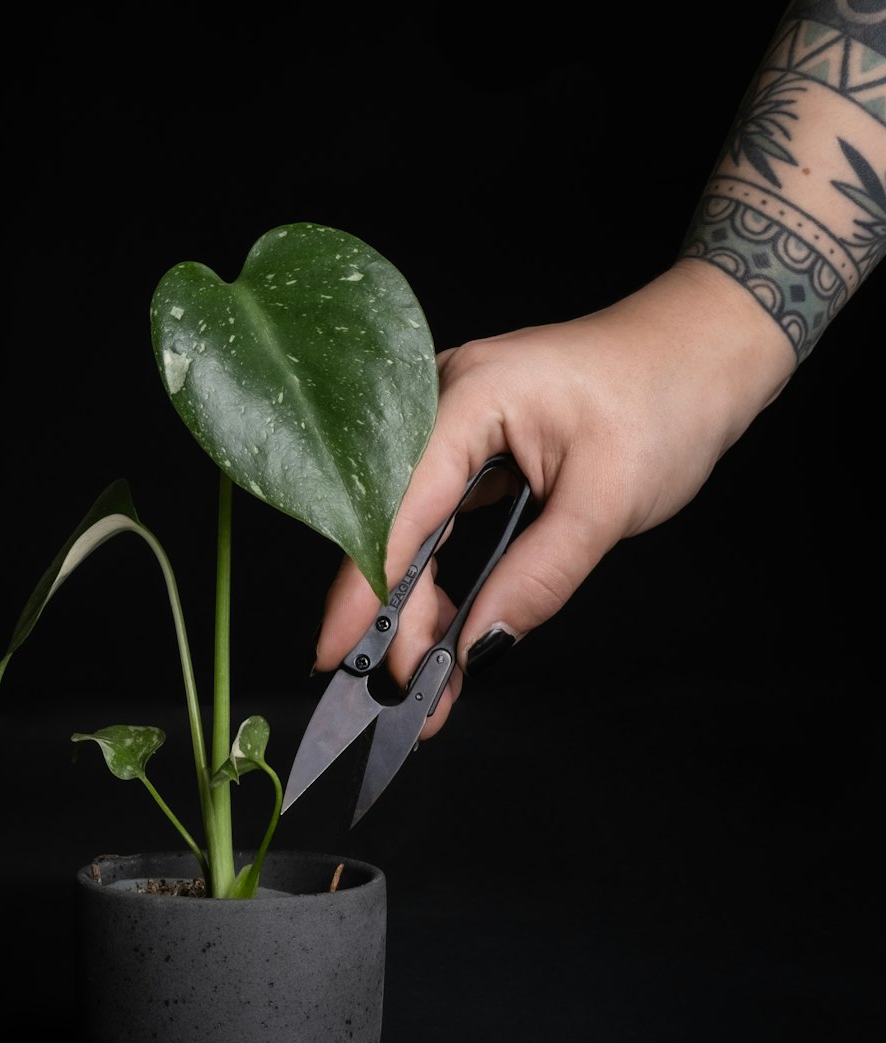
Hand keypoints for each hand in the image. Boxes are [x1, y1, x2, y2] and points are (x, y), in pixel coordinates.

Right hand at [314, 260, 795, 737]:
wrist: (702, 350)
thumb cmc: (665, 400)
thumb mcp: (608, 501)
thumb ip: (538, 576)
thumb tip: (477, 646)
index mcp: (463, 398)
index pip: (394, 507)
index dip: (364, 588)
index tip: (340, 656)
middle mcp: (437, 406)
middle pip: (391, 525)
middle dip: (394, 613)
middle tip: (409, 692)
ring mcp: (449, 427)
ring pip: (409, 532)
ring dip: (415, 605)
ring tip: (429, 680)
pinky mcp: (468, 449)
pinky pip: (435, 523)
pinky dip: (438, 579)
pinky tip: (444, 628)